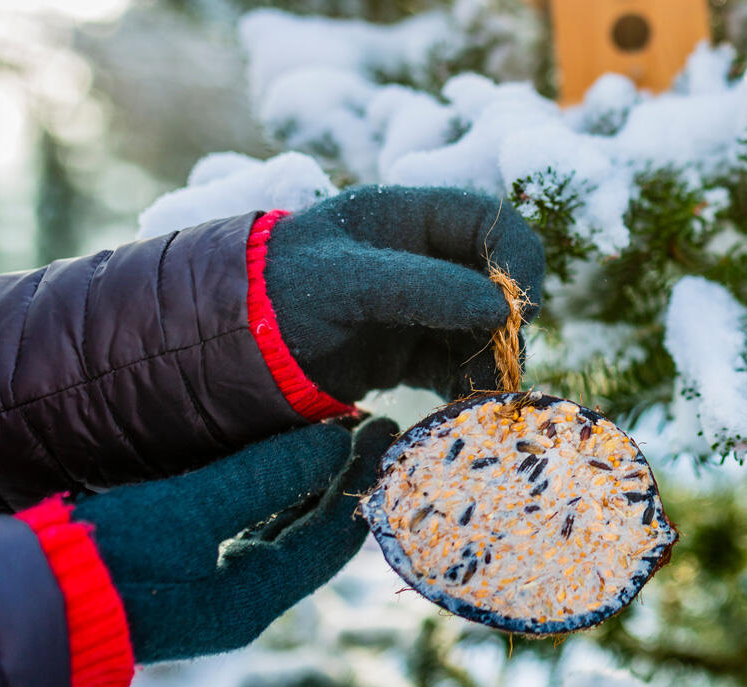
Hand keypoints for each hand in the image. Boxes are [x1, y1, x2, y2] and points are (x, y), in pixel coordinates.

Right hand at [71, 417, 397, 662]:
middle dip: (343, 478)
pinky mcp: (188, 571)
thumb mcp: (192, 510)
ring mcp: (215, 587)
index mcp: (255, 595)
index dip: (362, 478)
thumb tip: (335, 441)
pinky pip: (251, 530)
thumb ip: (266, 475)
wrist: (33, 598)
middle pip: (315, 532)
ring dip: (308, 484)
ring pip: (284, 530)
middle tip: (370, 425)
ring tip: (332, 434)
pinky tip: (278, 463)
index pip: (333, 534)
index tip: (387, 428)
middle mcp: (245, 598)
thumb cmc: (108, 557)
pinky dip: (273, 496)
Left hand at [264, 185, 544, 401]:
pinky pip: (458, 366)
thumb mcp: (346, 282)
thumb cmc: (278, 293)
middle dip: (508, 325)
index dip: (518, 260)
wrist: (226, 344)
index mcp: (411, 217)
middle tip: (505, 366)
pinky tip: (462, 410)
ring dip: (492, 362)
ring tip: (482, 397)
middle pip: (498, 282)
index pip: (493, 222)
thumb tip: (501, 310)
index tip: (520, 309)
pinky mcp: (408, 351)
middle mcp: (423, 258)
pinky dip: (468, 387)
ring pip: (485, 329)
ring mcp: (419, 306)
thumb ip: (423, 289)